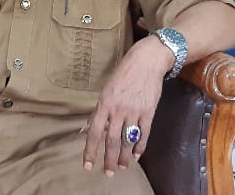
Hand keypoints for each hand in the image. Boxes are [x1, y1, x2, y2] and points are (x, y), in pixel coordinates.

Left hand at [82, 37, 173, 175]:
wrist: (146, 62)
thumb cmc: (123, 74)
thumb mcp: (106, 91)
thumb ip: (97, 112)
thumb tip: (85, 129)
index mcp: (104, 104)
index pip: (94, 132)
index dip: (90, 150)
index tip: (87, 164)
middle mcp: (118, 110)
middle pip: (111, 140)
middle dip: (108, 159)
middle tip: (107, 173)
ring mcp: (134, 111)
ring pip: (127, 140)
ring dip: (124, 156)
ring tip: (121, 166)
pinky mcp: (149, 112)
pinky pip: (144, 134)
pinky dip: (140, 146)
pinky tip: (136, 155)